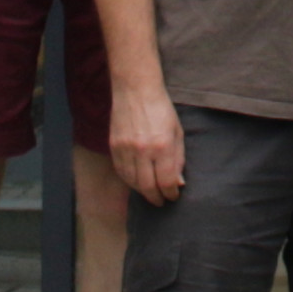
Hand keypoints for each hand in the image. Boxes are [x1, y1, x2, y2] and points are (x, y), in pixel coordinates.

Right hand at [108, 84, 184, 209]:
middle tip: (161, 201)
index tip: (173, 196)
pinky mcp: (114, 146)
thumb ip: (178, 159)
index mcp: (163, 146)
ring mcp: (126, 149)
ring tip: (150, 192)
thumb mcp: (177, 132)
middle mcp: (143, 150)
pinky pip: (121, 172)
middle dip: (156, 198)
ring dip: (142, 191)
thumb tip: (178, 182)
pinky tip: (137, 182)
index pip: (166, 181)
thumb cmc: (161, 110)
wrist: (136, 90)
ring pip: (132, 182)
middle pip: (148, 186)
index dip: (170, 193)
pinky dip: (129, 181)